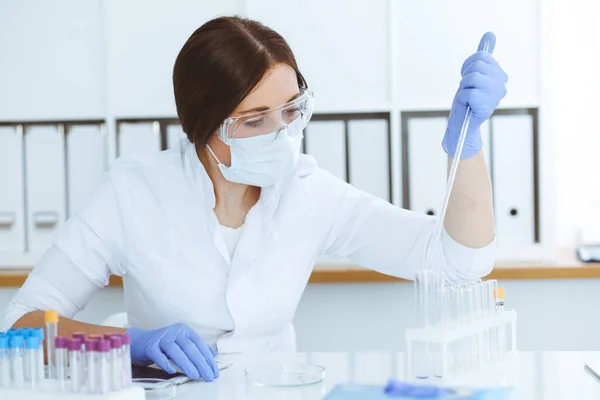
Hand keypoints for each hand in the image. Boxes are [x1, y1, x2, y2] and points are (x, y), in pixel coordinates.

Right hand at [127, 323, 218, 381]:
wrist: (139, 342)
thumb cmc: (163, 345)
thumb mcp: (181, 345)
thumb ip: (196, 348)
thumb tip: (212, 354)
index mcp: (185, 331)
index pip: (199, 344)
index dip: (208, 358)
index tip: (214, 371)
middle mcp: (175, 332)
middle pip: (190, 348)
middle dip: (201, 363)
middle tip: (208, 376)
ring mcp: (161, 337)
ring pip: (176, 351)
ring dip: (187, 364)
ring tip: (195, 375)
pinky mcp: (150, 345)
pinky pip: (158, 355)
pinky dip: (165, 363)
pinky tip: (172, 371)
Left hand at [442, 32, 507, 159]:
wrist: (463, 124)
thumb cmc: (468, 100)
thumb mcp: (475, 74)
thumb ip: (483, 55)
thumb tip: (490, 33)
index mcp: (501, 75)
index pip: (481, 57)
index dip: (468, 65)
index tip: (467, 76)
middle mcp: (502, 84)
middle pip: (477, 65)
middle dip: (465, 76)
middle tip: (467, 88)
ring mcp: (496, 94)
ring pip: (472, 77)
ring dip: (463, 87)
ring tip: (468, 96)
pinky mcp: (486, 104)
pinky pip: (466, 91)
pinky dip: (462, 98)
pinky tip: (468, 105)